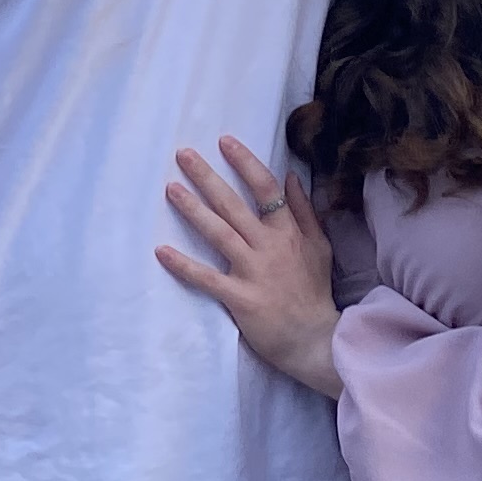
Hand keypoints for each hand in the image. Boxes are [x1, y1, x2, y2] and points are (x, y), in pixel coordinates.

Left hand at [156, 137, 341, 399]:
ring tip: (170, 189)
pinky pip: (207, 278)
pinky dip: (184, 266)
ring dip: (193, 210)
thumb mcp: (319, 246)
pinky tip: (162, 251)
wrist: (315, 339)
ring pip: (218, 233)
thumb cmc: (314, 291)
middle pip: (234, 204)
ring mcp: (253, 271)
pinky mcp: (239, 298)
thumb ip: (305, 211)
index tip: (224, 141)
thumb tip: (293, 175)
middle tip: (183, 154)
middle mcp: (269, 246)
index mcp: (288, 232)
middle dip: (207, 177)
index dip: (245, 162)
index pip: (266, 188)